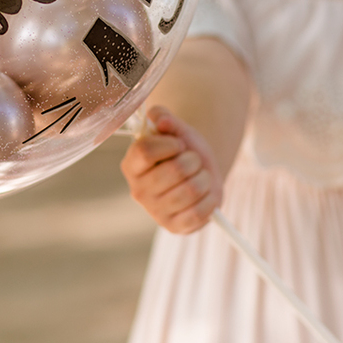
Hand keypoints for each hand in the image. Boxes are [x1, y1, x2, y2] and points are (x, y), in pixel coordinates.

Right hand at [121, 106, 221, 233]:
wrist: (199, 171)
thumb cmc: (182, 148)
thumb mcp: (174, 128)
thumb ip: (163, 116)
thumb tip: (161, 120)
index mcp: (131, 165)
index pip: (144, 150)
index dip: (168, 144)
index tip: (179, 143)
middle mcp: (138, 190)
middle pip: (173, 171)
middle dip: (193, 160)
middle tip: (193, 160)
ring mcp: (155, 212)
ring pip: (190, 191)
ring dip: (204, 178)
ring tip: (201, 176)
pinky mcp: (174, 227)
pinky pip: (199, 213)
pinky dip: (210, 199)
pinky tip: (206, 193)